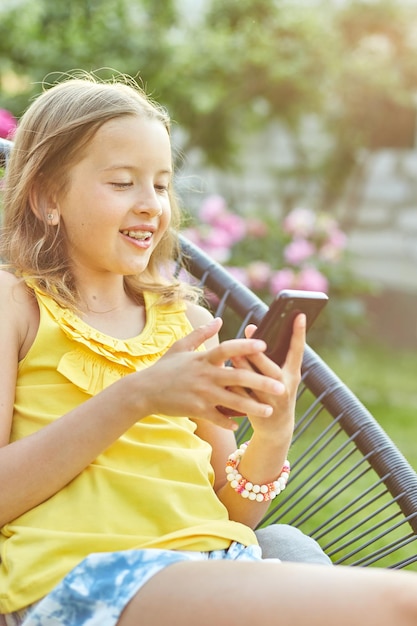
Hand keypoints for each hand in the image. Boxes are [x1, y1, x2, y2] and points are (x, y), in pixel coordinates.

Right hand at [135, 318, 286, 430]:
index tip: (265, 345)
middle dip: (261, 382)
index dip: (246, 346)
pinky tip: (240, 426)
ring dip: (253, 406)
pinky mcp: (196, 409)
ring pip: (232, 401)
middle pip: (238, 377)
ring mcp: (201, 394)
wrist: (144, 391)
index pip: (228, 349)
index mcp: (203, 358)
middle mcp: (205, 375)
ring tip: (270, 411)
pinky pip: (217, 417)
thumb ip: (201, 334)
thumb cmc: (164, 368)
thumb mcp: (180, 347)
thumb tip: (219, 320)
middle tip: (281, 387)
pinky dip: (228, 422)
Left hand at [228, 313, 305, 436]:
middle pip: (271, 368)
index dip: (299, 333)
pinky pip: (241, 395)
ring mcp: (271, 400)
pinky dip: (232, 384)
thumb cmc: (277, 393)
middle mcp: (285, 387)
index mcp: (293, 374)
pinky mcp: (256, 410)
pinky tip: (222, 374)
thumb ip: (274, 357)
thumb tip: (254, 329)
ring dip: (242, 366)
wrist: (276, 428)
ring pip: (254, 381)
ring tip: (232, 352)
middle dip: (258, 352)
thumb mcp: (284, 377)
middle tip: (249, 331)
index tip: (299, 315)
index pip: (298, 350)